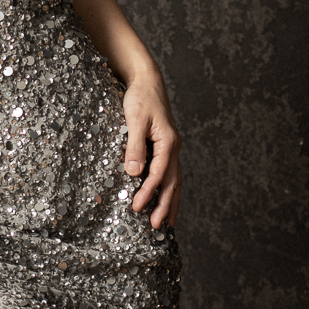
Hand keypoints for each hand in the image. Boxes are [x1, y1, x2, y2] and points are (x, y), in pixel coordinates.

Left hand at [122, 75, 180, 229]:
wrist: (147, 82)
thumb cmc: (140, 98)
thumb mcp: (134, 119)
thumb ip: (134, 146)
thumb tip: (134, 173)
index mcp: (168, 142)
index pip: (159, 173)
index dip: (148, 192)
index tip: (137, 207)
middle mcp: (173, 148)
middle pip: (172, 182)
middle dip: (165, 205)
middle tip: (158, 227)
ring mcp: (171, 149)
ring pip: (174, 181)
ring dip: (170, 202)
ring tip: (167, 223)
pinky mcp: (165, 149)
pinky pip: (169, 174)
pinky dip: (168, 190)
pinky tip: (164, 201)